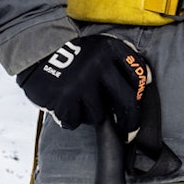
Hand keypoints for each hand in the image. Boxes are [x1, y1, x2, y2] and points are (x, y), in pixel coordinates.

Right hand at [16, 34, 151, 141]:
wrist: (37, 51)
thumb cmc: (74, 54)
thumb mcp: (99, 49)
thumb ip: (120, 62)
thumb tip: (146, 82)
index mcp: (110, 49)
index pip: (137, 75)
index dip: (140, 94)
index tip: (137, 106)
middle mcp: (99, 64)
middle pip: (126, 102)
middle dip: (130, 123)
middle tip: (129, 134)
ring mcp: (82, 82)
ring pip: (99, 115)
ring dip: (91, 114)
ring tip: (79, 102)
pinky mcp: (65, 98)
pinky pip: (77, 121)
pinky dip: (71, 118)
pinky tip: (65, 105)